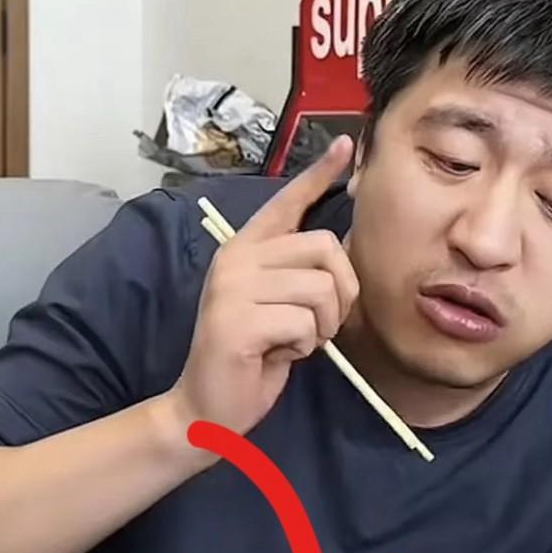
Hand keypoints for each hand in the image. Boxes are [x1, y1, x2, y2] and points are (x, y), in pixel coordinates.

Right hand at [171, 137, 358, 437]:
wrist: (208, 407)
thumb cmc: (253, 357)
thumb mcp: (281, 306)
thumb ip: (300, 275)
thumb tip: (341, 252)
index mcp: (246, 248)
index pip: (286, 202)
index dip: (318, 174)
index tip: (343, 146)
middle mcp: (236, 258)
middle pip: (324, 247)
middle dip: (340, 293)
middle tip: (317, 325)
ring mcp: (233, 287)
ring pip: (320, 288)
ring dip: (323, 325)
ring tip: (295, 341)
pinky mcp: (237, 320)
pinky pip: (304, 322)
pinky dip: (305, 346)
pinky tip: (279, 355)